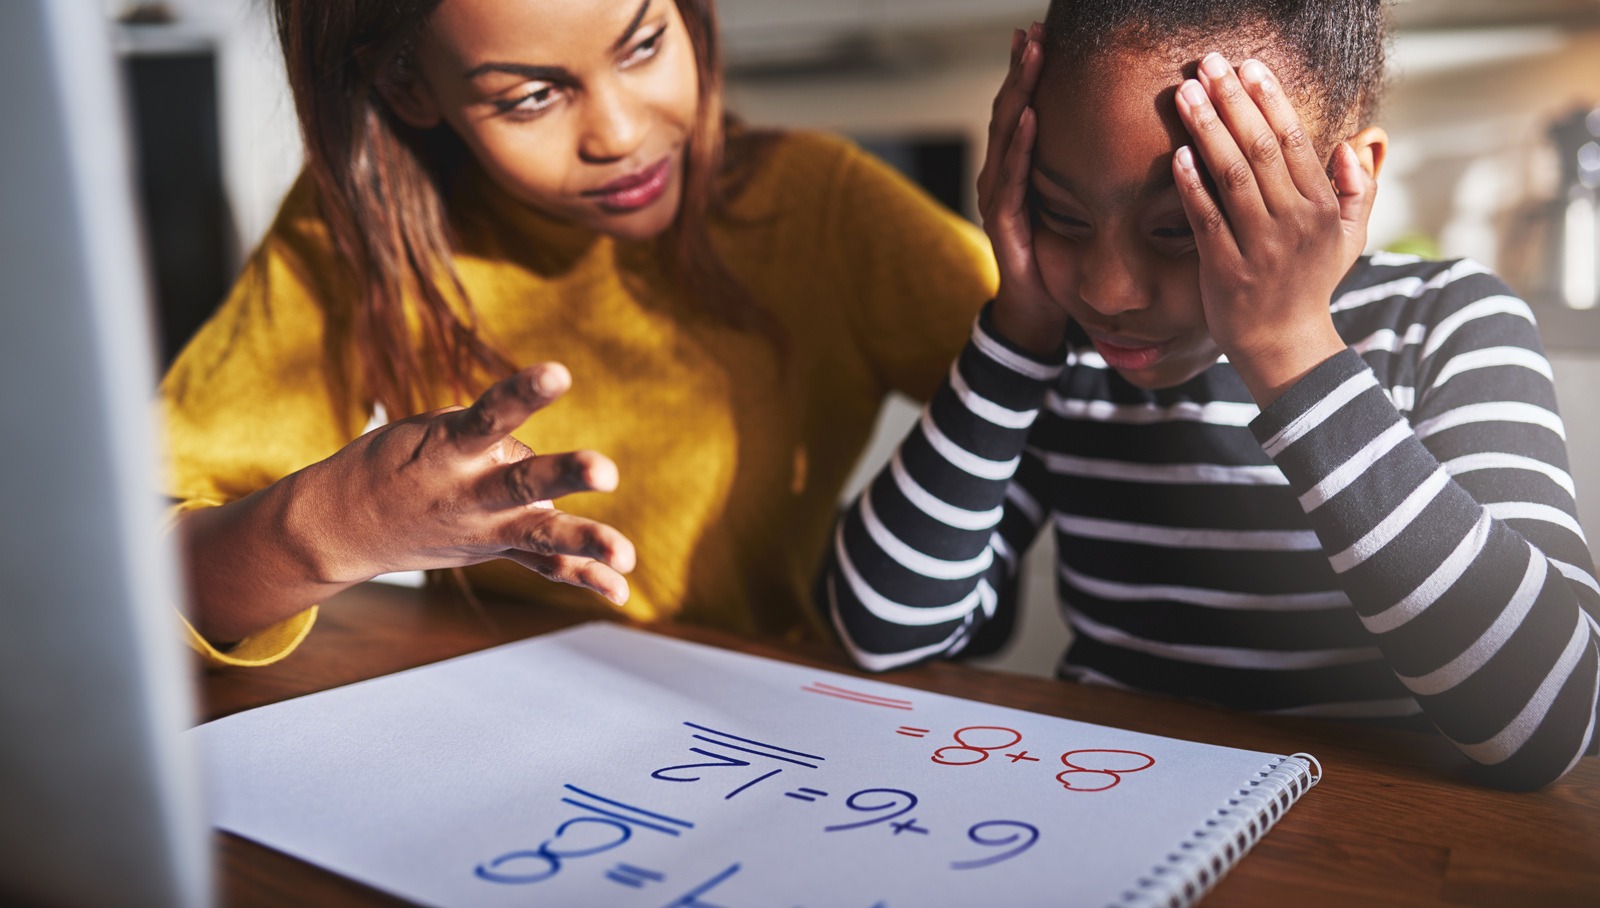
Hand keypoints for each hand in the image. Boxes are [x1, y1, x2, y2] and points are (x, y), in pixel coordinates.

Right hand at [290, 362, 634, 604]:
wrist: (345, 525)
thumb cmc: (398, 460)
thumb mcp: (434, 432)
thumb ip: (495, 441)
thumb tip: (550, 477)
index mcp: (449, 448)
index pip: (491, 413)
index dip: (523, 393)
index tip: (558, 373)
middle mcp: (470, 491)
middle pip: (523, 481)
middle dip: (565, 474)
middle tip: (606, 471)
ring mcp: (485, 527)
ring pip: (540, 532)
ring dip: (585, 540)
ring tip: (628, 555)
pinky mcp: (495, 549)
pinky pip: (543, 566)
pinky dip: (583, 576)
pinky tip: (621, 592)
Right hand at [978, 22, 1066, 355]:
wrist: (1036, 314)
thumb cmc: (1059, 263)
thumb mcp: (1076, 209)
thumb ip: (1086, 177)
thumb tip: (1128, 142)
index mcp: (1019, 172)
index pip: (1023, 111)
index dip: (1029, 74)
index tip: (1040, 36)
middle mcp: (1001, 179)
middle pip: (1009, 112)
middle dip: (1020, 71)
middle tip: (1031, 32)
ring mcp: (998, 200)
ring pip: (1005, 136)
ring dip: (1017, 95)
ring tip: (1029, 59)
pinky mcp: (1002, 224)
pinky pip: (1010, 179)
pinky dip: (1018, 146)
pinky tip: (1030, 118)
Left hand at [1172, 54, 1376, 403]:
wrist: (1284, 343)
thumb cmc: (1310, 283)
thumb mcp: (1349, 238)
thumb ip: (1357, 190)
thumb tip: (1352, 144)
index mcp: (1321, 207)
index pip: (1293, 141)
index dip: (1269, 99)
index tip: (1247, 66)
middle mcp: (1293, 222)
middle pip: (1259, 149)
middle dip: (1231, 101)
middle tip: (1208, 63)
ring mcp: (1259, 246)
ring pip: (1231, 176)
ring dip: (1206, 130)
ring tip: (1185, 93)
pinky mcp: (1225, 269)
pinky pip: (1207, 220)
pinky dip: (1192, 186)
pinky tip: (1177, 155)